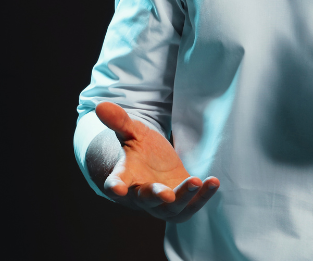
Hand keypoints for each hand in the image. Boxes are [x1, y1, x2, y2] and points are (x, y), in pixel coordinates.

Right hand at [95, 102, 219, 221]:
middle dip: (155, 196)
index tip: (116, 189)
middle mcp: (141, 195)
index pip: (116, 183)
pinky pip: (193, 205)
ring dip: (184, 196)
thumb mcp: (132, 132)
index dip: (115, 187)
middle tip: (166, 193)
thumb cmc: (141, 150)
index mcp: (125, 177)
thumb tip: (100, 105)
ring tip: (195, 180)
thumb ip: (119, 122)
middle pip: (145, 199)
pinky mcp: (182, 206)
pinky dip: (203, 195)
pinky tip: (213, 182)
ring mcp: (162, 205)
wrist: (156, 167)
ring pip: (172, 207)